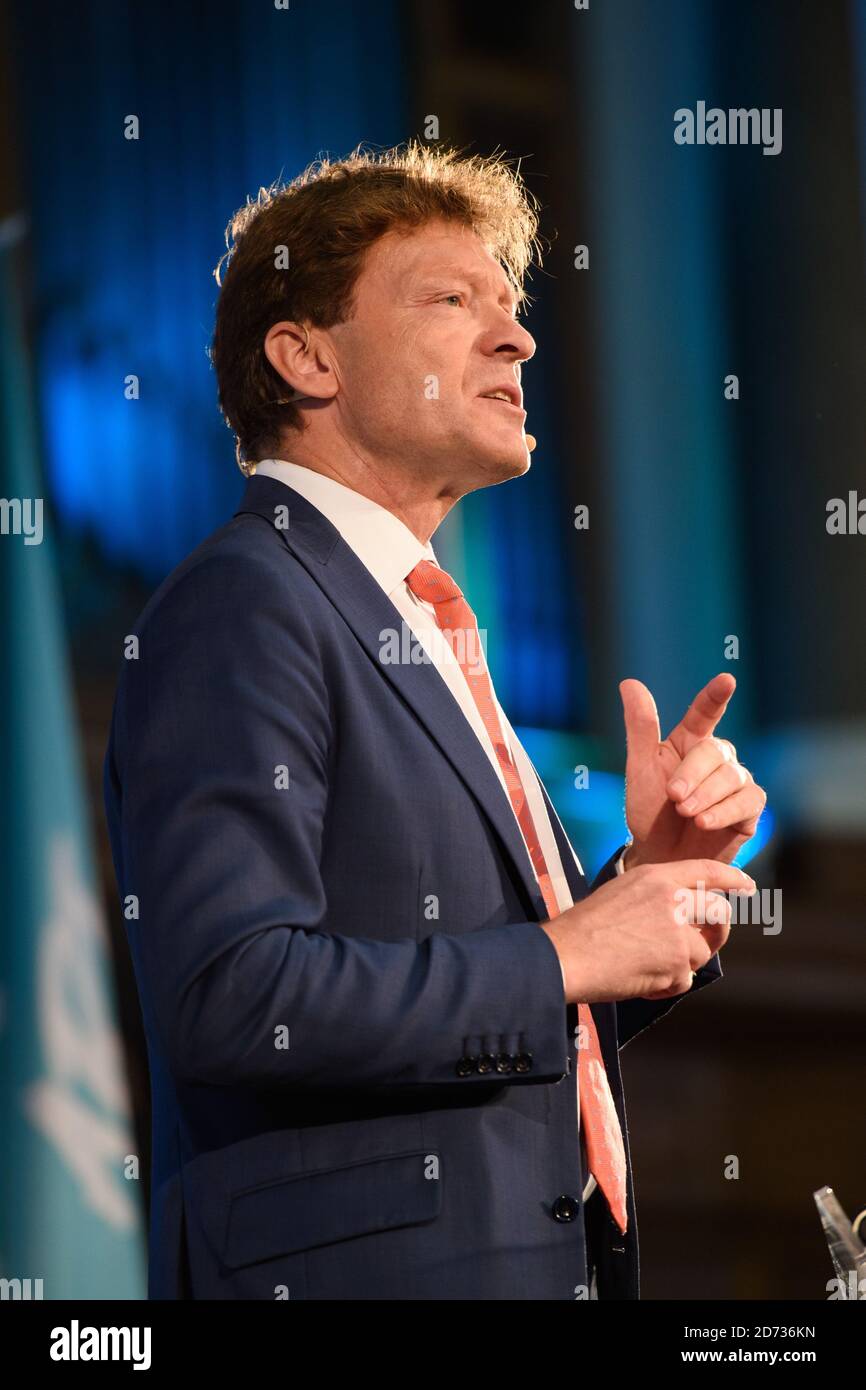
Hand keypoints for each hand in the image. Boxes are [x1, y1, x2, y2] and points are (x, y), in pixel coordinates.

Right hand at [541, 858, 754, 1003]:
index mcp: (658, 877)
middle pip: (719, 912)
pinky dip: (668, 984)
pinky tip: (642, 980)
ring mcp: (678, 933)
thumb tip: (682, 912)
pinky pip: (685, 978)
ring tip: (650, 966)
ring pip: (702, 951)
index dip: (732, 878)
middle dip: (717, 930)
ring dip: (683, 963)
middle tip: (706, 941)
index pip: (708, 870)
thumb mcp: (622, 891)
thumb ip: (656, 895)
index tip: (747, 886)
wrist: (567, 955)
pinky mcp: (676, 964)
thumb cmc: (585, 926)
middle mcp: (674, 900)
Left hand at [619, 673, 766, 868]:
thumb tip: (629, 683)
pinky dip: (723, 812)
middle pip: (715, 752)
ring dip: (705, 796)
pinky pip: (747, 802)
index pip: (705, 711)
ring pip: (732, 777)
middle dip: (692, 775)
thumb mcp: (639, 770)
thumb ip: (640, 728)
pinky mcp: (750, 808)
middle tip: (673, 797)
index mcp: (690, 741)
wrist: (661, 856)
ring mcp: (737, 782)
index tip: (727, 680)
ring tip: (685, 813)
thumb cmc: (651, 811)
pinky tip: (704, 823)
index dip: (715, 696)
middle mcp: (718, 758)